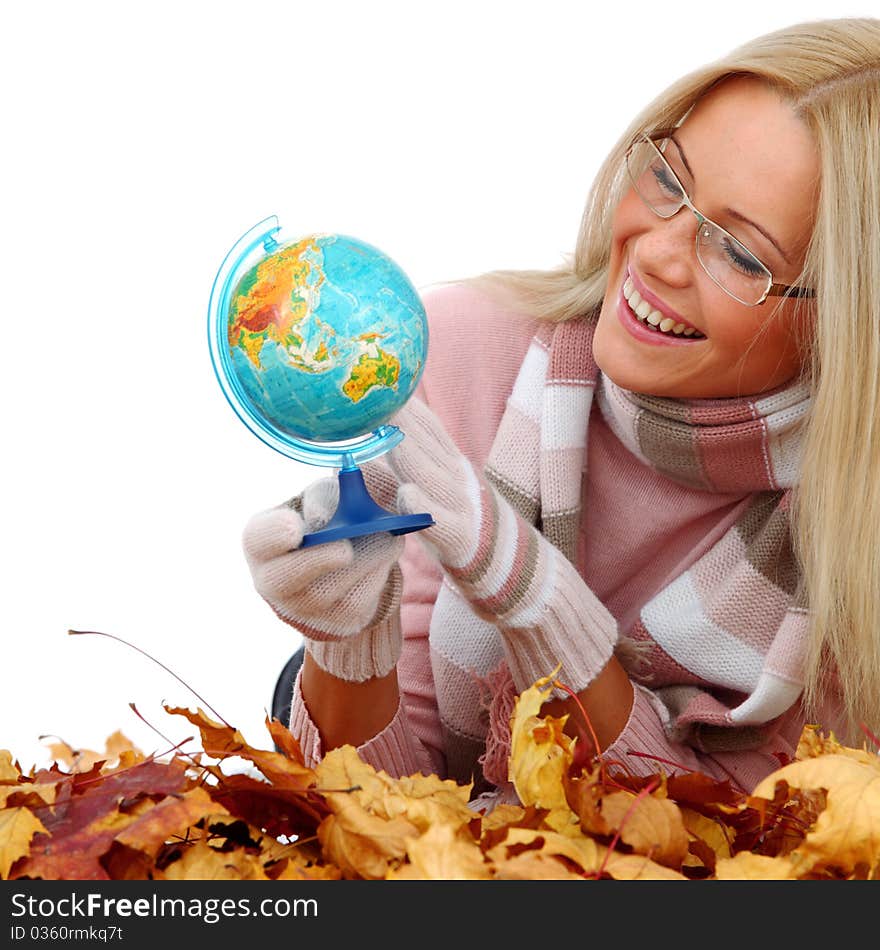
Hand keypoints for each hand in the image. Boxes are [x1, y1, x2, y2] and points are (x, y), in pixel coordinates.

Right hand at [242, 475, 404, 682]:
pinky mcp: (332, 624)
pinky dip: (375, 577)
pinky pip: (354, 606)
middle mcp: (271, 579)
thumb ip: (323, 498)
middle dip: (316, 561)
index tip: (296, 528)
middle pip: (283, 579)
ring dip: (360, 564)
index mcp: (262, 541)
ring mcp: (299, 608)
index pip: (258, 539)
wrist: (347, 562)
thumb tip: (322, 516)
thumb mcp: (324, 497)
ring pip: (325, 594)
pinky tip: (386, 555)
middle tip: (344, 548)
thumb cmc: (327, 519)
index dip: (274, 535)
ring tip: (386, 539)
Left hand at [386, 397, 617, 694]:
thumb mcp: (435, 491)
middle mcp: (458, 480)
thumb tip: (360, 454)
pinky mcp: (460, 540)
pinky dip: (425, 508)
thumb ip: (406, 470)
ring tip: (385, 431)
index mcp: (451, 465)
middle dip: (402, 418)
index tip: (382, 381)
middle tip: (376, 394)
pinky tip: (407, 494)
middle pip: (427, 444)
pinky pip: (441, 522)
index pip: (428, 428)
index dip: (405, 404)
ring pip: (431, 475)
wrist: (511, 572)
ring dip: (408, 452)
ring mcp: (461, 508)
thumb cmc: (457, 526)